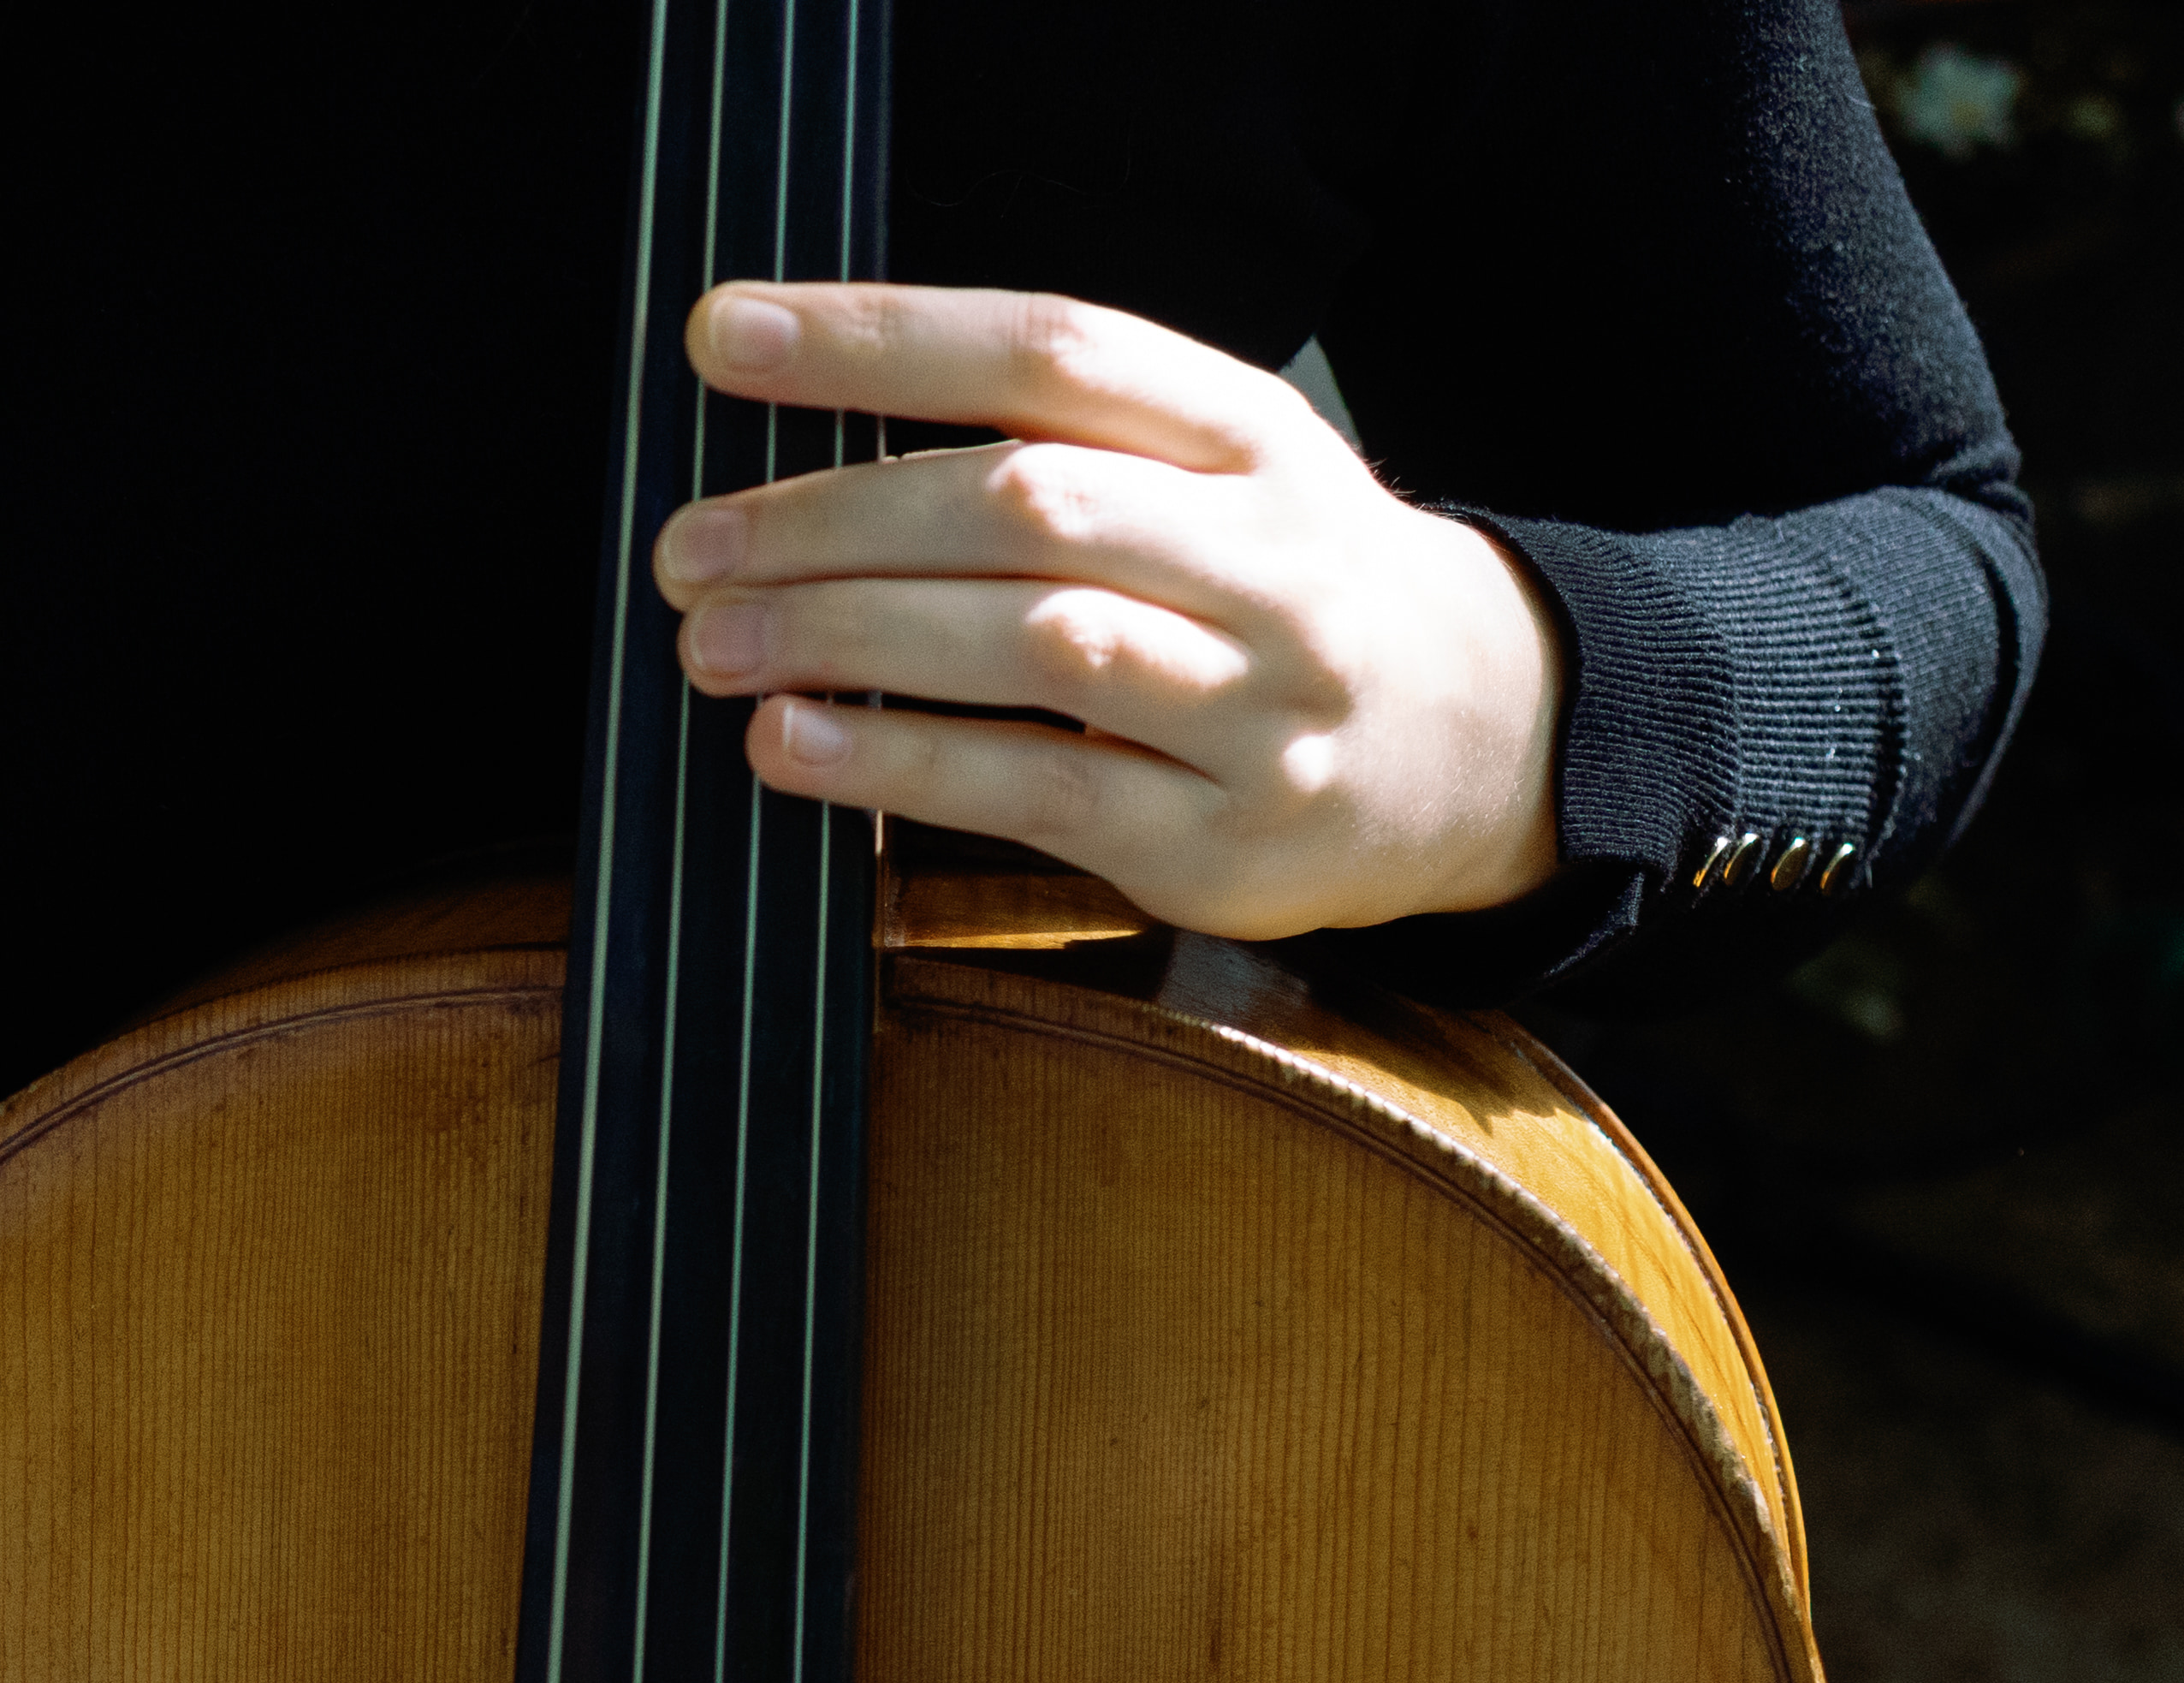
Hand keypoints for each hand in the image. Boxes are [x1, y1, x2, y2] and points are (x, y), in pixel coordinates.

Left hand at [658, 283, 1567, 945]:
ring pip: (1034, 642)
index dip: (880, 338)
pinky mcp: (1222, 842)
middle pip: (1025, 500)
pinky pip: (1040, 792)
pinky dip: (898, 765)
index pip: (1050, 351)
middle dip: (832, 518)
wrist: (1490, 740)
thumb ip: (1061, 439)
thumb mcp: (1220, 471)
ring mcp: (1255, 706)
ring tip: (718, 640)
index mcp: (1249, 433)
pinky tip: (793, 745)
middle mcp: (1267, 557)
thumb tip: (815, 442)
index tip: (729, 340)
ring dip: (850, 638)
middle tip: (693, 544)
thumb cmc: (1293, 594)